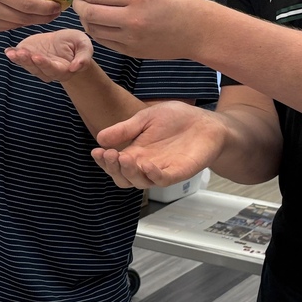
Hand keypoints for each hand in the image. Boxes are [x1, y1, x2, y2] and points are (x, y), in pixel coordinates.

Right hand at [0, 0, 61, 31]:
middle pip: (25, 17)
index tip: (58, 4)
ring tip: (46, 12)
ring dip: (34, 20)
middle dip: (45, 15)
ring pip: (18, 24)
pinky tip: (26, 15)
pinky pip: (8, 27)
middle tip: (57, 10)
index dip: (46, 6)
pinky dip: (20, 21)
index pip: (27, 3)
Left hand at [5, 29, 93, 82]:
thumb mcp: (84, 45)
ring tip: (14, 52)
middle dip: (29, 61)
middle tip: (23, 53)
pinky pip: (19, 58)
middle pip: (37, 69)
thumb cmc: (76, 43)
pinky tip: (8, 51)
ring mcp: (36, 65)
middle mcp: (47, 71)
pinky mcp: (28, 57)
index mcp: (63, 70)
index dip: (45, 64)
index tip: (38, 57)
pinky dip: (13, 55)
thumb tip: (75, 68)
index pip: (53, 69)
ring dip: (19, 59)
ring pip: (27, 65)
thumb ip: (84, 57)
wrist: (63, 41)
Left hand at [72, 0, 211, 59]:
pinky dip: (96, 30)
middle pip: (88, 12)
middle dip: (78, 3)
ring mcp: (130, 38)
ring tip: (89, 9)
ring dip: (85, 18)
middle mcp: (131, 19)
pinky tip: (100, 22)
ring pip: (93, 29)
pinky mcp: (131, 51)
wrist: (197, 31)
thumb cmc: (178, 1)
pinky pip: (104, 41)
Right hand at [93, 100, 225, 187]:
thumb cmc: (176, 119)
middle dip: (113, 168)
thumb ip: (125, 129)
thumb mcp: (145, 118)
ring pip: (140, 182)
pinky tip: (146, 164)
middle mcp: (146, 165)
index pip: (115, 164)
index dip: (104, 161)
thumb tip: (100, 138)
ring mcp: (162, 170)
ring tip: (123, 158)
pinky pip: (163, 180)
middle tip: (108, 155)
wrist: (205, 121)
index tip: (97, 150)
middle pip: (124, 178)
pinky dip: (153, 175)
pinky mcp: (179, 172)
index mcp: (136, 153)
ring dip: (129, 172)